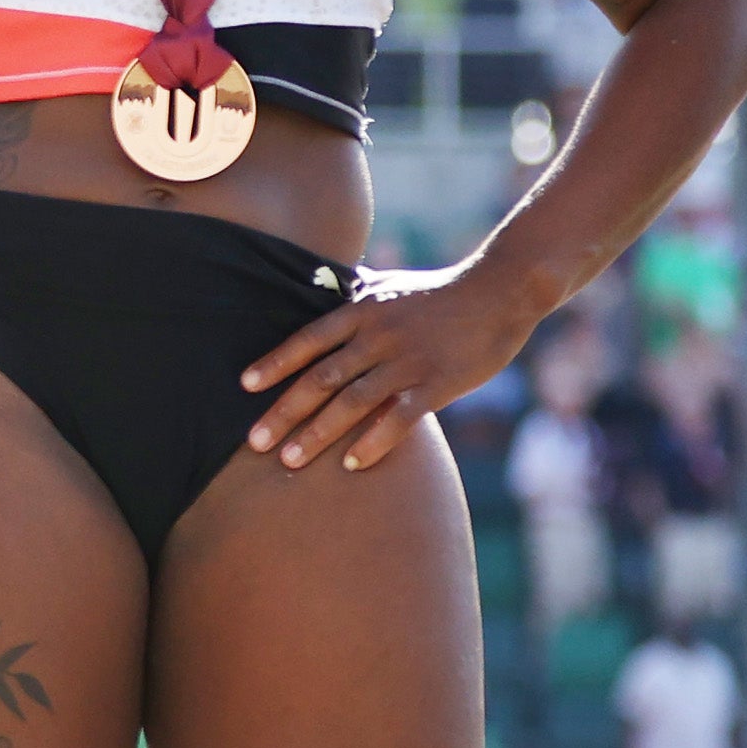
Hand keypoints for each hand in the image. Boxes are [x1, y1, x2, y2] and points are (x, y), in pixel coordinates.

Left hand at [240, 261, 540, 472]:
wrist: (501, 290)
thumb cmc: (442, 290)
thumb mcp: (391, 283)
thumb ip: (356, 293)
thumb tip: (322, 289)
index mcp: (364, 309)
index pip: (308, 339)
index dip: (275, 363)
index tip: (245, 387)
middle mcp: (379, 335)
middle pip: (321, 378)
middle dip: (284, 412)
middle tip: (254, 443)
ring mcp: (408, 361)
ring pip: (352, 402)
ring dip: (318, 434)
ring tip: (291, 461)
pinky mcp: (438, 384)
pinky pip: (399, 419)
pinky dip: (374, 442)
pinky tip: (353, 464)